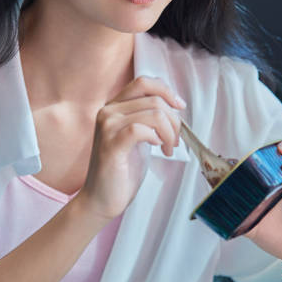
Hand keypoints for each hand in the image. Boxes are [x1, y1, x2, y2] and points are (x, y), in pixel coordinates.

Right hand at [77, 76, 184, 220]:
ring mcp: (107, 126)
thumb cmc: (122, 169)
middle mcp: (108, 111)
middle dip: (174, 119)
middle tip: (175, 140)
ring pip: (153, 113)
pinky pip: (141, 129)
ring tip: (168, 148)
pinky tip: (158, 149)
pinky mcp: (111, 144)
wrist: (102, 199)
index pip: (143, 82)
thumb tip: (174, 105)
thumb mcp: (139, 136)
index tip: (179, 106)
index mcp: (114, 106)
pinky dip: (157, 138)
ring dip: (169, 132)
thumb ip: (148, 117)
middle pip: (154, 98)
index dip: (166, 91)